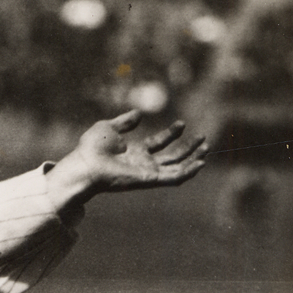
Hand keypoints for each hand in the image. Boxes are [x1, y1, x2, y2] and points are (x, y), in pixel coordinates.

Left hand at [48, 110, 207, 207]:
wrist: (85, 163)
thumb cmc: (92, 148)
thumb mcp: (109, 127)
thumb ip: (125, 121)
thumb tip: (138, 113)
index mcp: (134, 152)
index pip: (159, 144)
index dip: (172, 134)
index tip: (182, 123)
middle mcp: (143, 164)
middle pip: (171, 157)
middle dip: (188, 148)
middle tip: (203, 138)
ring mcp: (147, 172)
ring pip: (176, 169)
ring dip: (192, 160)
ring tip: (206, 149)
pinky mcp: (149, 179)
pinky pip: (173, 178)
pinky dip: (187, 172)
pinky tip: (200, 164)